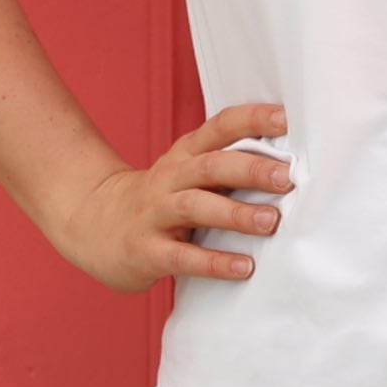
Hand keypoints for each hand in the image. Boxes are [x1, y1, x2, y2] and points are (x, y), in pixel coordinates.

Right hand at [54, 102, 294, 292]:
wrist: (94, 224)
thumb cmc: (162, 197)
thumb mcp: (189, 171)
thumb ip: (230, 164)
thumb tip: (292, 164)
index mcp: (187, 153)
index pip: (221, 126)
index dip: (253, 119)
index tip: (288, 119)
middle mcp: (171, 176)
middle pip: (211, 165)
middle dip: (251, 169)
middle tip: (288, 177)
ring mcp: (155, 213)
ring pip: (196, 206)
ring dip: (236, 214)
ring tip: (272, 222)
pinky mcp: (145, 250)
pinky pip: (182, 256)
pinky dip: (215, 262)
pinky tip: (244, 267)